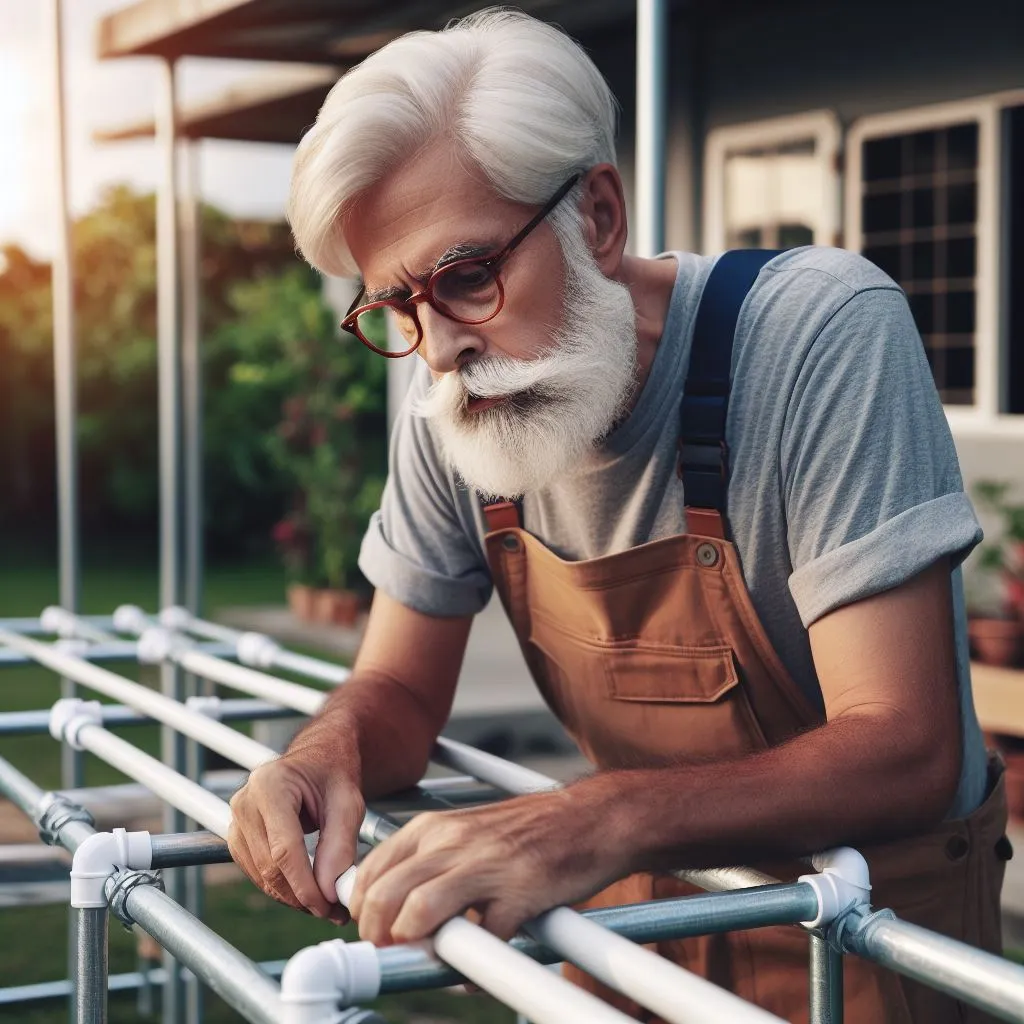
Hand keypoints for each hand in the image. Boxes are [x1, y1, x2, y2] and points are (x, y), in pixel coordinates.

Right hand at [227, 745, 364, 922]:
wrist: (318, 758)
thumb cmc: (333, 774)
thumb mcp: (348, 803)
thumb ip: (339, 845)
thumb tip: (329, 891)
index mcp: (270, 784)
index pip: (283, 848)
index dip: (305, 884)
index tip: (328, 906)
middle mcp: (245, 801)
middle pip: (269, 866)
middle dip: (302, 895)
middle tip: (334, 911)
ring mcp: (236, 819)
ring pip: (261, 875)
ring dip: (293, 896)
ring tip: (326, 903)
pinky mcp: (237, 836)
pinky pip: (257, 872)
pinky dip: (282, 887)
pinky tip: (307, 890)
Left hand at [348, 786, 627, 944]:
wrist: (590, 819)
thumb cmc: (528, 831)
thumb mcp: (467, 832)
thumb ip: (430, 861)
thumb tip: (393, 907)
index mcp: (434, 827)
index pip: (371, 871)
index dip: (361, 912)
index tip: (371, 934)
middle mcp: (452, 841)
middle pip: (384, 896)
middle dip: (377, 938)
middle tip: (390, 956)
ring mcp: (484, 865)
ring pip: (418, 913)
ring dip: (413, 948)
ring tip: (428, 959)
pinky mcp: (518, 893)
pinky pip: (481, 943)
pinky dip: (473, 968)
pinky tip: (479, 970)